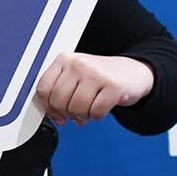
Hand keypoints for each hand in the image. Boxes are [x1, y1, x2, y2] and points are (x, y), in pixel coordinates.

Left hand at [34, 53, 153, 125]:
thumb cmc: (100, 77)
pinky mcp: (113, 86)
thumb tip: (51, 114)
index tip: (55, 113)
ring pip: (76, 109)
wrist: (133, 72)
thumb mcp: (76, 76)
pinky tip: (101, 108)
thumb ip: (59, 90)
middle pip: (58, 101)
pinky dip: (97, 116)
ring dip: (82, 116)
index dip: (48, 107)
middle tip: (75, 113)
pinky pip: (96, 112)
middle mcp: (79, 63)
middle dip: (66, 113)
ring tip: (89, 109)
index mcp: (65, 59)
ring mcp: (96, 73)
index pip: (43, 88)